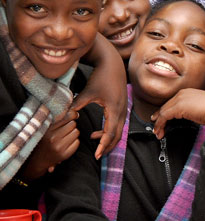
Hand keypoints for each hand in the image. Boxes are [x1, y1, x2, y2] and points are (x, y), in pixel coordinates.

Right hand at [22, 109, 79, 178]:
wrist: (37, 160)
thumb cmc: (44, 140)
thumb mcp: (46, 127)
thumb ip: (57, 118)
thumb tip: (75, 112)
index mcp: (47, 129)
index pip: (67, 116)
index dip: (72, 114)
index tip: (72, 115)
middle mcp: (53, 137)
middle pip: (73, 124)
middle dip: (71, 125)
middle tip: (65, 129)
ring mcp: (59, 147)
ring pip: (76, 132)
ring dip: (73, 133)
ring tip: (65, 137)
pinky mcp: (65, 154)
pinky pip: (77, 142)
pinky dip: (74, 142)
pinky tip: (66, 144)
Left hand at [72, 34, 126, 159]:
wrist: (113, 65)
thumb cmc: (101, 77)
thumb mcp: (88, 91)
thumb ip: (78, 104)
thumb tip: (65, 115)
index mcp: (114, 110)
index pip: (110, 134)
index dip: (103, 146)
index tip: (96, 155)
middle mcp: (122, 112)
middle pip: (118, 136)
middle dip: (108, 147)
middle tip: (97, 155)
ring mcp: (124, 110)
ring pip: (119, 132)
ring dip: (109, 139)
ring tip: (95, 142)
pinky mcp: (122, 108)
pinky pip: (119, 125)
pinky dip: (111, 132)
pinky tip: (99, 131)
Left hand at [151, 89, 204, 155]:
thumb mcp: (203, 108)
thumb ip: (194, 109)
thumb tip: (193, 116)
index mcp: (189, 92)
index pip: (173, 102)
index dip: (165, 111)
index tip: (161, 119)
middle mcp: (183, 93)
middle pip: (166, 106)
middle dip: (159, 118)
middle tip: (157, 128)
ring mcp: (180, 99)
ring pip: (163, 111)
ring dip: (158, 123)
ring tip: (158, 132)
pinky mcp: (177, 107)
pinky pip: (164, 116)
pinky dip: (160, 124)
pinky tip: (160, 130)